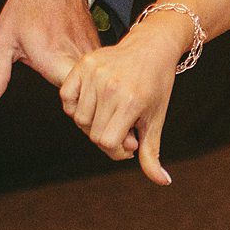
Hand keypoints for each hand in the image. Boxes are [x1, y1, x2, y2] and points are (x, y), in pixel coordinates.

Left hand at [0, 0, 97, 109]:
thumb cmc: (26, 7)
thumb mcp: (2, 41)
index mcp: (52, 57)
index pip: (73, 98)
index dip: (72, 109)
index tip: (67, 108)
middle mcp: (76, 54)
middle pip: (89, 93)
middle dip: (84, 106)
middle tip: (76, 108)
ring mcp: (91, 49)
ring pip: (98, 81)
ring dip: (91, 90)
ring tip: (82, 94)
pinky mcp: (98, 45)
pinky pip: (100, 69)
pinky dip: (95, 77)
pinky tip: (86, 77)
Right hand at [57, 26, 183, 185]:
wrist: (151, 47)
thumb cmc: (156, 86)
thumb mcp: (156, 119)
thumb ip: (152, 153)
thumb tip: (163, 182)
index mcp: (132, 101)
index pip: (108, 142)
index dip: (118, 150)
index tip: (131, 142)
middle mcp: (111, 86)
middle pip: (92, 133)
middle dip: (107, 137)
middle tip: (122, 126)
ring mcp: (94, 73)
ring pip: (79, 118)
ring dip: (92, 122)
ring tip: (110, 113)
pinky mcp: (83, 64)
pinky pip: (66, 98)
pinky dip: (75, 106)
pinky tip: (93, 103)